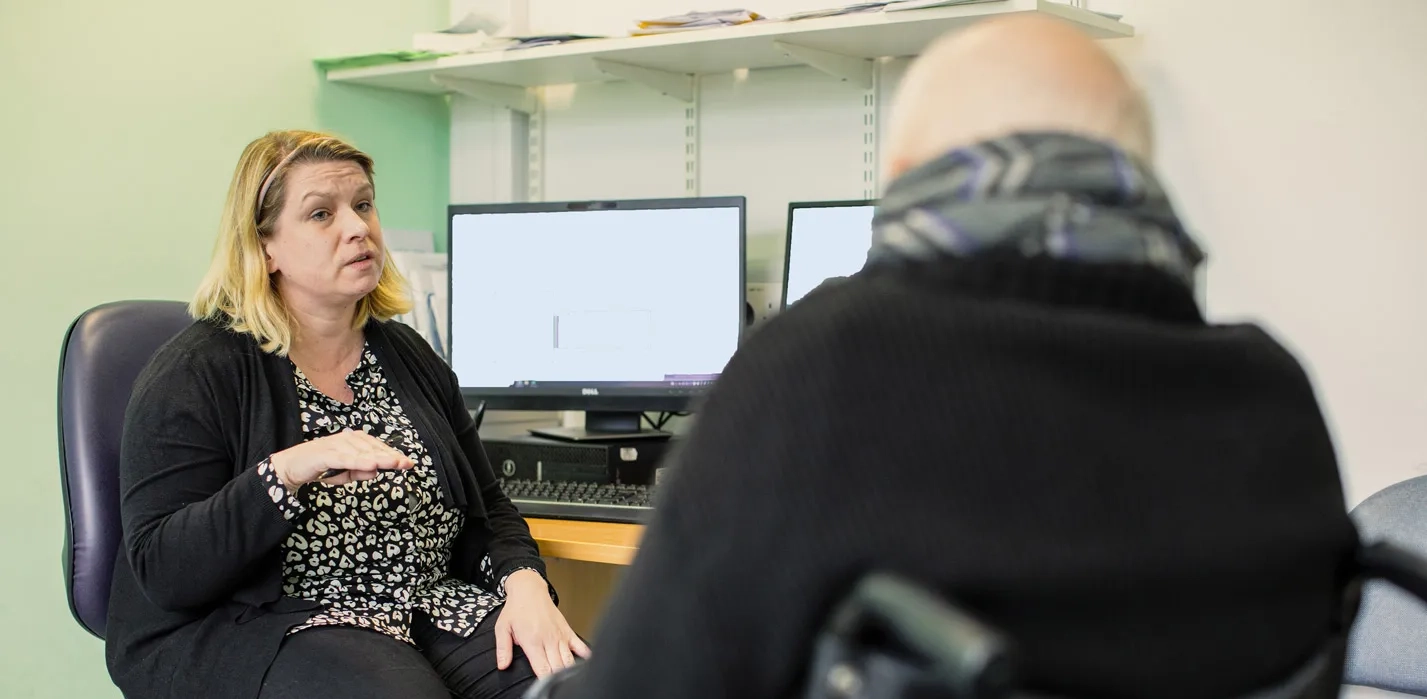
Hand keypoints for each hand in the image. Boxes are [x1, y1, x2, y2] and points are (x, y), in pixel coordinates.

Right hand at [270, 430, 413, 487]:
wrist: (293, 466)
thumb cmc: (323, 468)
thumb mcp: (346, 473)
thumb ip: (361, 471)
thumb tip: (376, 470)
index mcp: (354, 441)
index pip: (378, 448)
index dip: (393, 455)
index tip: (408, 463)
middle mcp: (347, 439)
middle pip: (373, 448)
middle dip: (391, 457)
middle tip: (406, 464)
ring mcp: (336, 445)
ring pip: (361, 452)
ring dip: (378, 458)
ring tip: (394, 463)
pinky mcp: (325, 454)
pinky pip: (345, 458)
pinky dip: (358, 461)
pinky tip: (371, 465)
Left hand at [496, 570, 590, 677]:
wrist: (529, 589)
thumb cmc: (516, 609)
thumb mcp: (502, 628)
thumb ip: (503, 649)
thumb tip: (503, 665)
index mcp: (533, 641)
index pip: (543, 670)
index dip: (544, 682)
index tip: (543, 687)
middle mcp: (549, 640)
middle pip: (558, 668)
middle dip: (556, 680)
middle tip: (554, 685)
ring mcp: (560, 636)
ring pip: (569, 660)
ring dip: (568, 671)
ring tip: (567, 680)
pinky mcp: (567, 631)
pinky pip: (580, 646)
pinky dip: (585, 655)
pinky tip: (586, 664)